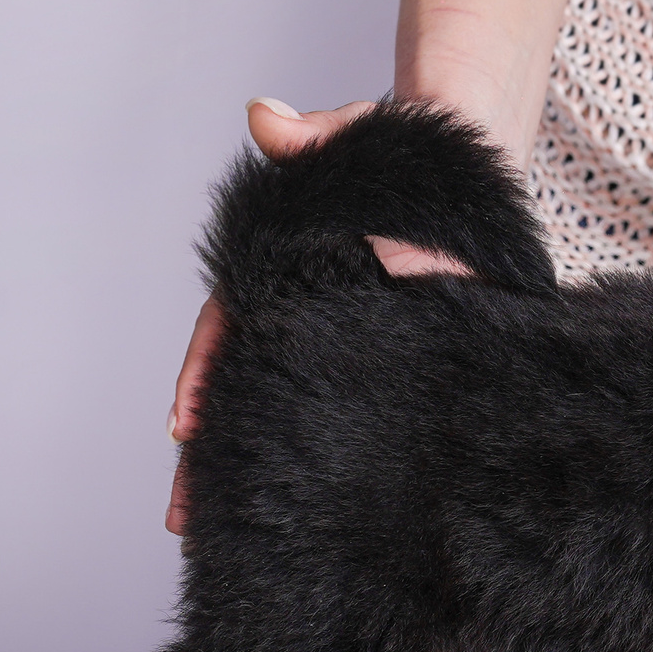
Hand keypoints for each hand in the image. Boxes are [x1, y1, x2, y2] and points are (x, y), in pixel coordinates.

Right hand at [165, 98, 473, 534]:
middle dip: (211, 451)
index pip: (233, 327)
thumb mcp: (359, 140)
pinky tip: (314, 504)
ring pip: (291, 405)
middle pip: (248, 384)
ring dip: (257, 466)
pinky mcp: (394, 353)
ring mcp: (347, 336)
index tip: (181, 425)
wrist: (472, 158)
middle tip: (185, 517)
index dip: (202, 376)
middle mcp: (309, 310)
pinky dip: (322, 451)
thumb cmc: (408, 150)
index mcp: (289, 268)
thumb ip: (316, 137)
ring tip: (228, 532)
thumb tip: (266, 119)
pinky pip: (351, 408)